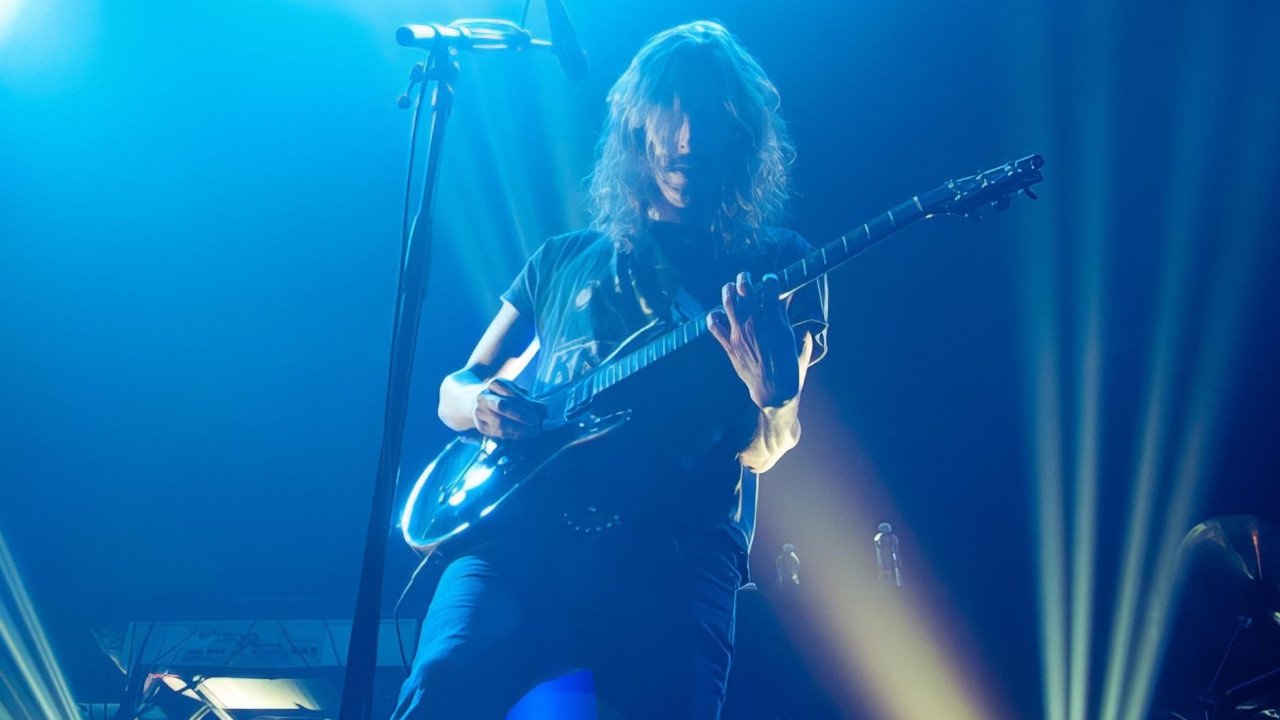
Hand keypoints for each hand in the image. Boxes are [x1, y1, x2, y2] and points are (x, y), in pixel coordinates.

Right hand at [472, 378, 546, 438]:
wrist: (472, 401)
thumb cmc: (500, 394)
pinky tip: (526, 434)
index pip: (512, 394)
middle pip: (503, 407)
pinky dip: (515, 435)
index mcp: (493, 384)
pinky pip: (499, 433)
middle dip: (524, 416)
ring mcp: (479, 413)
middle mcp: (483, 397)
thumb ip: (524, 397)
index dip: (528, 403)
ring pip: (500, 423)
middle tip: (540, 421)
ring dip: (521, 429)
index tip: (544, 409)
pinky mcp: (481, 427)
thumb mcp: (511, 389)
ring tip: (535, 430)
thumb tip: (542, 409)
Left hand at [707, 271, 800, 407]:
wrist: (775, 391)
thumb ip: (788, 319)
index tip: (771, 279)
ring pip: (728, 303)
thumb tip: (786, 304)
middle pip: (745, 290)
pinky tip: (717, 314)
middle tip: (745, 278)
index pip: (771, 288)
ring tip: (730, 288)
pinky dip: (713, 317)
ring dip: (728, 291)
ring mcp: (740, 334)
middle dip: (744, 279)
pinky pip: (714, 327)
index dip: (771, 279)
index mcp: (774, 320)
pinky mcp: (730, 346)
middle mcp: (755, 323)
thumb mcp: (795, 340)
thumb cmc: (790, 367)